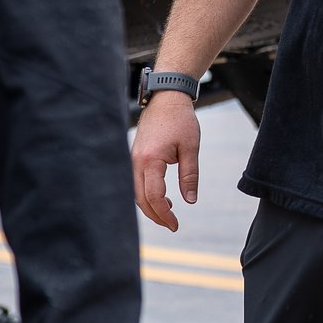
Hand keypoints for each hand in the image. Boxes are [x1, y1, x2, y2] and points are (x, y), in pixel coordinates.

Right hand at [132, 90, 200, 232]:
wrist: (166, 97)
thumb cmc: (181, 120)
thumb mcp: (191, 148)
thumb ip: (190, 176)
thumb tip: (190, 201)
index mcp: (151, 160)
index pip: (154, 197)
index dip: (164, 215)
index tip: (176, 225)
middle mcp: (136, 161)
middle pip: (140, 199)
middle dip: (155, 215)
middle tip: (172, 225)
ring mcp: (132, 158)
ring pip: (135, 192)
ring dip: (149, 205)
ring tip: (169, 212)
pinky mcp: (133, 156)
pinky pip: (135, 181)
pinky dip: (146, 193)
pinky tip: (162, 196)